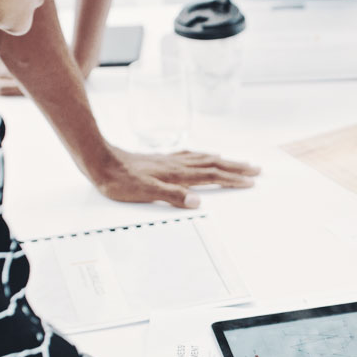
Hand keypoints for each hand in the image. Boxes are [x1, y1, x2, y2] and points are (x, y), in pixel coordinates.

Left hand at [92, 146, 260, 208]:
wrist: (100, 161)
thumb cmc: (120, 180)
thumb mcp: (144, 193)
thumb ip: (172, 197)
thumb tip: (197, 202)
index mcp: (178, 175)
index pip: (212, 177)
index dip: (233, 180)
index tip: (251, 181)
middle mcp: (178, 165)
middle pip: (215, 165)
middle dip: (237, 168)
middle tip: (256, 169)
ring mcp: (172, 160)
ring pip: (205, 159)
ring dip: (225, 161)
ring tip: (239, 162)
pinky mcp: (162, 159)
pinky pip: (192, 155)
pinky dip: (205, 155)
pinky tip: (206, 154)